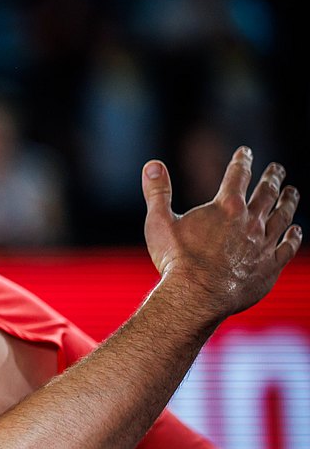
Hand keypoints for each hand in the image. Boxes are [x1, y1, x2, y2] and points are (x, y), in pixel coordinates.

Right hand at [142, 147, 300, 321]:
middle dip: (272, 178)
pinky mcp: (270, 266)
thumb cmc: (175, 260)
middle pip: (266, 193)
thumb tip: (152, 164)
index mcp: (225, 207)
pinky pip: (287, 247)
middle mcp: (250, 221)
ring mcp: (263, 244)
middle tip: (278, 169)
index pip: (237, 175)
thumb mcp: (159, 222)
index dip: (242, 161)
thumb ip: (157, 192)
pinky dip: (293, 237)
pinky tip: (296, 230)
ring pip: (283, 216)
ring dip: (288, 202)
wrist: (196, 295)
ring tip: (292, 192)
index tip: (245, 152)